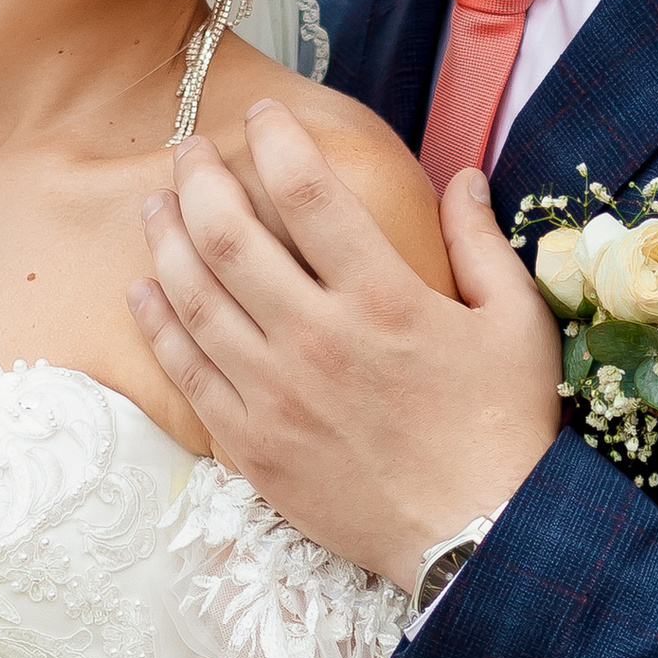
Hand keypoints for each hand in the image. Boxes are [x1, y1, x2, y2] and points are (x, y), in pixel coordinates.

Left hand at [127, 96, 562, 590]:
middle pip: (230, 236)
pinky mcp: (251, 445)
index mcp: (383, 299)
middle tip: (189, 151)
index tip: (262, 115)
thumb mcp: (515, 324)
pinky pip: (186, 372)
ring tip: (155, 204)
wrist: (479, 541)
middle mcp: (317, 339)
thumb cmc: (506, 429)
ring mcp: (275, 394)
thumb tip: (462, 174)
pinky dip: (158, 324)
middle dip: (200, 179)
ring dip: (166, 241)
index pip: (309, 193)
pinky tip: (142, 291)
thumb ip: (480, 242)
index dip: (277, 142)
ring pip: (195, 298)